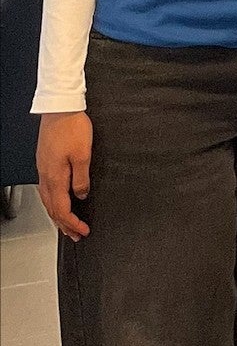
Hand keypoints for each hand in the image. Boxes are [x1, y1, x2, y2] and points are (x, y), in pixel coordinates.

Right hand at [37, 112, 92, 238]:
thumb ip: (82, 178)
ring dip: (58, 215)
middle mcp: (45, 176)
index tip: (83, 231)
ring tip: (67, 224)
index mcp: (55, 177)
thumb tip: (81, 195)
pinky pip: (47, 190)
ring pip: (47, 200)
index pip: (61, 208)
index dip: (72, 223)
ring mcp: (43, 170)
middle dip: (63, 224)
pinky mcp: (45, 163)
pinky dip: (54, 202)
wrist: (59, 110)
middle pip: (52, 208)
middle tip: (75, 235)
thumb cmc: (72, 128)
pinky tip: (59, 201)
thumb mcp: (83, 155)